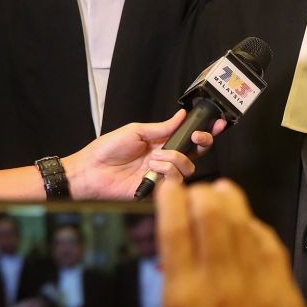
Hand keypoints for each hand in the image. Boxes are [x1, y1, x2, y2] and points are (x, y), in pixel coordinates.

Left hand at [64, 109, 226, 198]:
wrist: (89, 171)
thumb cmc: (106, 150)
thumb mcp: (136, 131)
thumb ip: (161, 127)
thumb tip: (180, 116)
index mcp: (161, 144)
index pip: (189, 139)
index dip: (205, 132)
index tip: (216, 124)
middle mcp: (165, 160)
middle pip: (196, 153)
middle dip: (202, 142)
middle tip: (196, 137)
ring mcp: (161, 175)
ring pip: (188, 168)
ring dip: (175, 159)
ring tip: (156, 157)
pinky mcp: (156, 190)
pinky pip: (174, 182)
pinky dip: (166, 171)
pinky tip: (152, 168)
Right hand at [158, 179, 306, 306]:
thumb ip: (170, 290)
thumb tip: (167, 260)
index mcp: (184, 298)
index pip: (175, 231)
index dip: (170, 201)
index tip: (168, 189)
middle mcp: (221, 285)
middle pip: (211, 216)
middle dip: (201, 194)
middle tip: (194, 190)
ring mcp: (257, 286)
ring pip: (244, 224)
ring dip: (231, 201)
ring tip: (221, 192)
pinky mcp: (284, 292)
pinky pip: (270, 246)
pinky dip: (256, 228)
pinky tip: (248, 223)